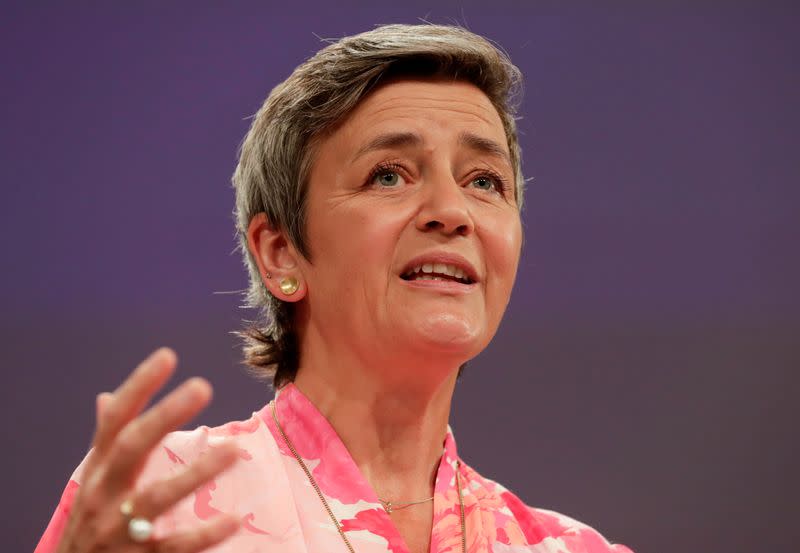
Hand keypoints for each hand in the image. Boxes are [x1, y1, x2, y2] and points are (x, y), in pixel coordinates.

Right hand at [56, 348, 240, 552]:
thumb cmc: (90, 524)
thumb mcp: (93, 482)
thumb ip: (107, 443)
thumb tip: (107, 396)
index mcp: (98, 472)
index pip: (115, 422)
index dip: (138, 388)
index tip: (167, 356)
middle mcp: (103, 496)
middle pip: (131, 449)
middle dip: (164, 417)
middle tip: (202, 386)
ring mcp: (118, 530)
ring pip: (154, 499)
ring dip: (195, 473)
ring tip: (233, 450)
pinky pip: (173, 547)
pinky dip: (204, 535)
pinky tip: (234, 518)